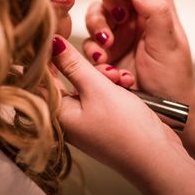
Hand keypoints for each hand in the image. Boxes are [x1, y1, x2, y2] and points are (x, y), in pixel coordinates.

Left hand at [50, 35, 183, 179]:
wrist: (157, 157)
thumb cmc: (126, 129)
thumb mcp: (97, 89)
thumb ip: (72, 64)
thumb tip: (50, 43)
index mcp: (56, 113)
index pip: (37, 79)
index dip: (44, 56)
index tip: (54, 37)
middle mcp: (67, 118)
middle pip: (62, 79)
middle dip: (81, 65)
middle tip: (98, 59)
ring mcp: (85, 119)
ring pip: (84, 83)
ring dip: (101, 74)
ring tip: (118, 77)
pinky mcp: (102, 119)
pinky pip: (99, 93)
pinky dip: (111, 85)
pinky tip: (126, 84)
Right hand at [80, 0, 194, 107]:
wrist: (164, 114)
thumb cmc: (173, 79)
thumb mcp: (169, 45)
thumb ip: (156, 13)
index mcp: (158, 9)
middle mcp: (136, 18)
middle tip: (105, 11)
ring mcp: (118, 35)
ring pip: (96, 16)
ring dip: (97, 28)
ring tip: (105, 47)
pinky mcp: (104, 54)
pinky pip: (90, 44)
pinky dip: (94, 53)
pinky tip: (106, 66)